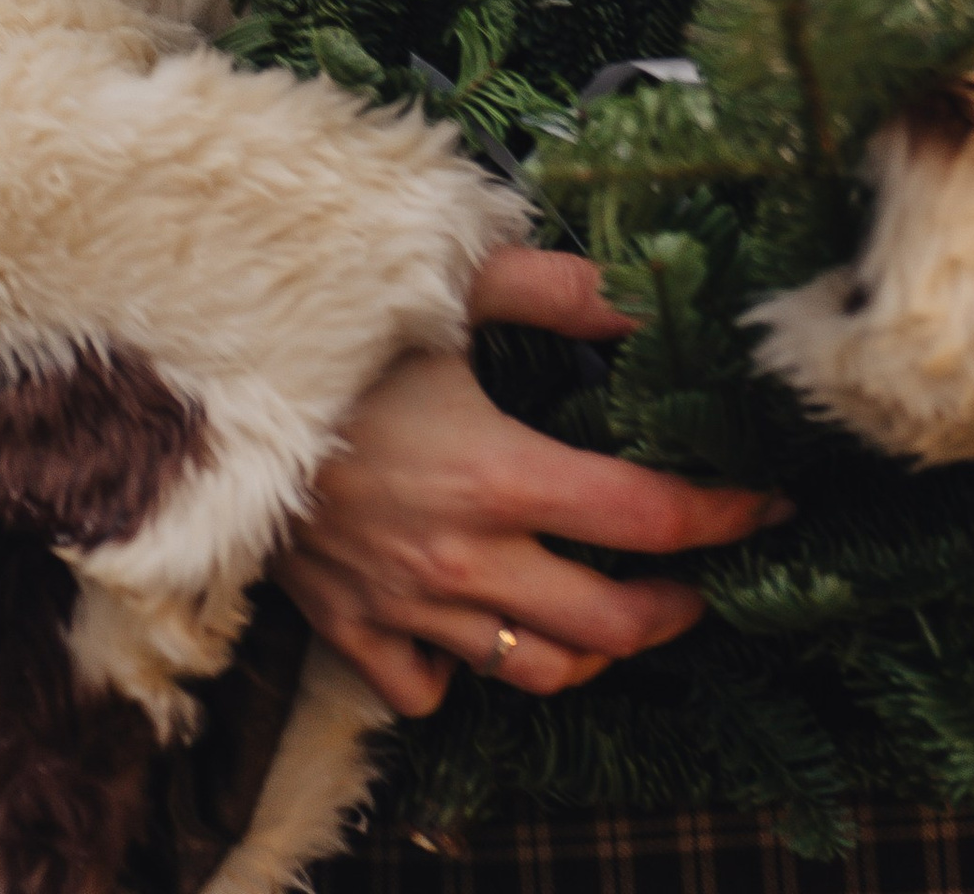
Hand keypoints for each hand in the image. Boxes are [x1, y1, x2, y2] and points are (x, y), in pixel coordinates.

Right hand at [273, 247, 781, 713]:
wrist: (204, 388)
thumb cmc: (332, 329)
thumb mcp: (449, 286)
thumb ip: (558, 289)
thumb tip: (643, 296)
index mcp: (499, 474)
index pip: (646, 518)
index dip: (724, 515)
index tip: (770, 501)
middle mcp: (462, 559)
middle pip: (606, 625)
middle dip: (672, 607)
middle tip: (700, 578)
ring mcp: (404, 605)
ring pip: (531, 670)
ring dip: (591, 652)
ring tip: (619, 614)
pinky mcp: (349, 626)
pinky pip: (429, 687)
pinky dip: (469, 670)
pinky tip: (488, 624)